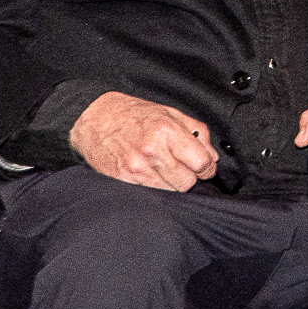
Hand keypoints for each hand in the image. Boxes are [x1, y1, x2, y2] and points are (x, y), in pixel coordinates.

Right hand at [71, 91, 218, 190]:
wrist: (95, 118)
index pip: (201, 162)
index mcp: (166, 130)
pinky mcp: (123, 181)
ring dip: (171, 184)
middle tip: (181, 167)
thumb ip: (196, 133)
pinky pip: (150, 195)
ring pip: (170, 192)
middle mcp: (151, 151)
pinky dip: (154, 188)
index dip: (207, 167)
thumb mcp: (170, 113)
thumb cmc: (134, 115)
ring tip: (163, 169)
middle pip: (187, 182)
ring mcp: (136, 168)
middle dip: (190, 176)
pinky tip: (150, 175)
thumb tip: (213, 156)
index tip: (204, 166)